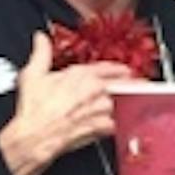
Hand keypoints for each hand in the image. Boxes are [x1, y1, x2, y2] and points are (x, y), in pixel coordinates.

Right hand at [0, 31, 133, 174]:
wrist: (35, 136)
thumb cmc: (34, 109)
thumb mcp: (33, 74)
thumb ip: (41, 52)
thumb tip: (41, 39)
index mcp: (82, 74)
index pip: (108, 67)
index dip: (118, 69)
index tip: (125, 70)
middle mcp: (95, 90)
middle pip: (122, 84)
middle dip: (132, 84)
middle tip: (140, 85)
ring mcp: (101, 109)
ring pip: (120, 104)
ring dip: (122, 104)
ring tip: (123, 106)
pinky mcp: (102, 128)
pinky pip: (115, 124)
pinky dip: (115, 124)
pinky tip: (111, 124)